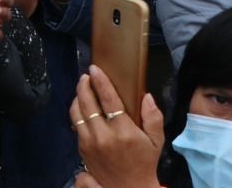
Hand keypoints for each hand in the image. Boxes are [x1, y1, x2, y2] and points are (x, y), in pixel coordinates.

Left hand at [71, 65, 163, 187]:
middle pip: (87, 102)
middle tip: (86, 76)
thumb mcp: (156, 141)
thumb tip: (147, 96)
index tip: (95, 69)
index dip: (101, 82)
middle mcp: (104, 135)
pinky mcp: (82, 148)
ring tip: (82, 87)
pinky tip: (81, 105)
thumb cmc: (144, 162)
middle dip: (84, 85)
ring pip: (77, 112)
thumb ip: (153, 117)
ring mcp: (90, 142)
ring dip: (78, 96)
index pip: (109, 100)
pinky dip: (76, 111)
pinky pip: (75, 123)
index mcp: (124, 132)